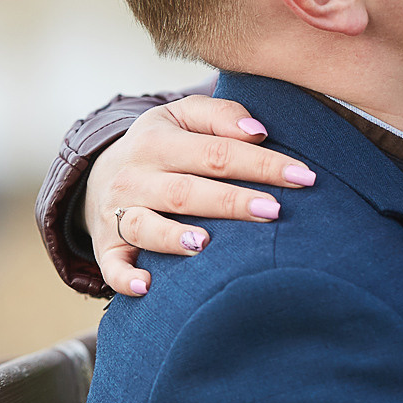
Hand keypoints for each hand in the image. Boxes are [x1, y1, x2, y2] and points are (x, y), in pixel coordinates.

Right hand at [83, 96, 316, 295]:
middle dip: (231, 202)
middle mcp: (135, 178)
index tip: (303, 177)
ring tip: (205, 244)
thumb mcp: (181, 116)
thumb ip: (220, 115)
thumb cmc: (159, 147)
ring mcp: (117, 213)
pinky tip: (145, 287)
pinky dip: (124, 278)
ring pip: (145, 226)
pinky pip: (111, 266)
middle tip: (274, 210)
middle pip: (186, 191)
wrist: (99, 175)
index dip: (261, 163)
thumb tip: (259, 133)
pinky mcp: (107, 247)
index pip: (216, 152)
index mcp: (157, 141)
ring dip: (173, 237)